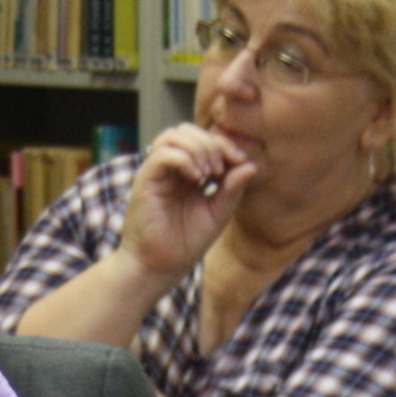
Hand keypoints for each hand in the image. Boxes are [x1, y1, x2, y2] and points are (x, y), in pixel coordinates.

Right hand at [116, 124, 259, 285]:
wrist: (159, 266)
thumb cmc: (185, 243)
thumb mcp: (218, 214)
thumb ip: (232, 190)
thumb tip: (250, 165)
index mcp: (187, 173)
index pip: (203, 139)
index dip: (224, 144)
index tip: (239, 162)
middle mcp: (170, 169)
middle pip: (187, 130)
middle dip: (211, 143)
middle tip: (220, 170)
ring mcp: (156, 172)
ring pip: (173, 135)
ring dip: (197, 148)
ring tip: (208, 174)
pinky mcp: (145, 180)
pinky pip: (163, 153)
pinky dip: (184, 159)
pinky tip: (196, 178)